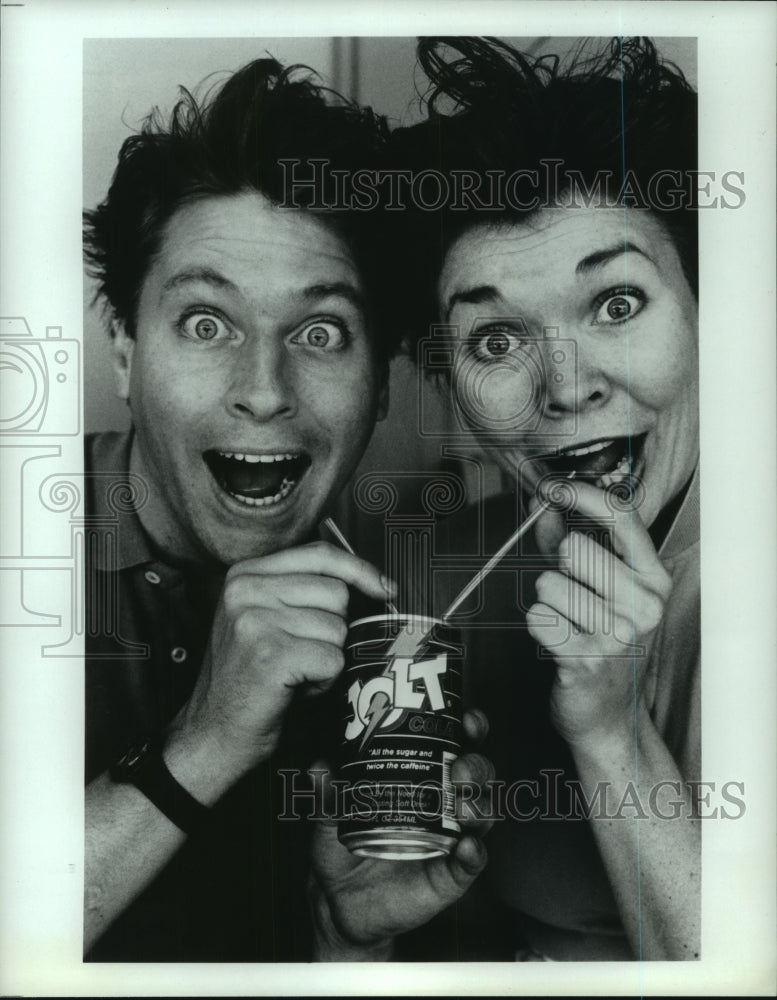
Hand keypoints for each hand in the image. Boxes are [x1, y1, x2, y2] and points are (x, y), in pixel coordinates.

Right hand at [165, 541, 392, 798]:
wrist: (212, 732)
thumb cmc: (248, 678)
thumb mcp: (263, 618)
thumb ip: (301, 591)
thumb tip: (373, 583)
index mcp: (245, 575)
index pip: (319, 555)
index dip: (360, 570)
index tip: (385, 588)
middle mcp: (246, 591)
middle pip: (336, 593)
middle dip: (333, 629)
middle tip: (302, 653)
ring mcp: (256, 621)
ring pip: (338, 629)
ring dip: (327, 658)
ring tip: (294, 672)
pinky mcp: (271, 655)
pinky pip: (333, 659)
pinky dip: (324, 681)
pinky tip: (295, 688)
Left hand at [309, 710, 493, 959]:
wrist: (338, 902)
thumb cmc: (342, 847)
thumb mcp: (331, 816)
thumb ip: (328, 794)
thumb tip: (320, 767)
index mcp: (422, 778)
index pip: (456, 746)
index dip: (470, 730)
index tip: (468, 720)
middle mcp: (443, 804)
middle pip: (479, 776)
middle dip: (477, 766)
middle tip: (459, 770)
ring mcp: (450, 839)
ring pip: (483, 814)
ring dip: (480, 805)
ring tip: (462, 806)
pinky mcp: (449, 876)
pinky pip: (471, 864)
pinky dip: (474, 854)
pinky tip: (467, 846)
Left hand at [527, 481, 671, 749]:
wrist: (608, 717)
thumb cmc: (600, 644)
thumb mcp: (599, 589)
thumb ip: (571, 541)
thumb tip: (545, 503)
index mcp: (654, 579)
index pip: (621, 516)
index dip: (580, 494)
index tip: (551, 488)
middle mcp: (645, 604)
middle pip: (572, 548)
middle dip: (558, 569)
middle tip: (572, 599)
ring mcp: (619, 634)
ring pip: (548, 583)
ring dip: (547, 603)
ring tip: (568, 626)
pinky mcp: (586, 659)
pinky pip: (537, 617)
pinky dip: (539, 629)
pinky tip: (559, 645)